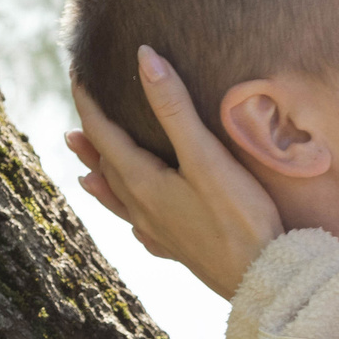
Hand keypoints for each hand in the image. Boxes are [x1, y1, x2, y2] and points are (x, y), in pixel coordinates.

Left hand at [67, 48, 283, 298]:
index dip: (88, 103)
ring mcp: (159, 232)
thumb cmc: (238, 217)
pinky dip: (131, 219)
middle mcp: (142, 208)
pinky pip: (143, 230)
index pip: (104, 133)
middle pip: (107, 166)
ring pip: (119, 200)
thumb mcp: (205, 156)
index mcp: (142, 182)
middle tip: (77, 122)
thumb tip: (144, 59)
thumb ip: (174, 108)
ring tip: (84, 174)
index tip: (77, 76)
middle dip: (93, 139)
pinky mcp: (180, 249)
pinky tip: (136, 228)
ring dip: (102, 180)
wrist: (260, 279)